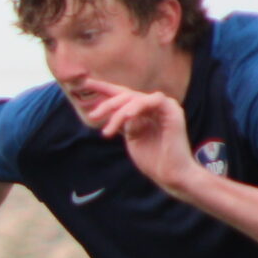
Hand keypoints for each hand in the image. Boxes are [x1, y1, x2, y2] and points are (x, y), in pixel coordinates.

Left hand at [78, 77, 196, 196]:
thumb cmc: (152, 159)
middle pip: (126, 94)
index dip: (104, 88)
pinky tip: (127, 118)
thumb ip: (123, 122)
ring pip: (135, 97)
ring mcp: (164, 107)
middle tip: (93, 116)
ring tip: (108, 131)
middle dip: (107, 103)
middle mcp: (154, 106)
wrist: (171, 174)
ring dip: (119, 112)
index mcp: (144, 111)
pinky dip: (137, 107)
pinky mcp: (173, 111)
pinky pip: (153, 100)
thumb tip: (111, 112)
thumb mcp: (131, 136)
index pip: (122, 95)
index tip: (85, 83)